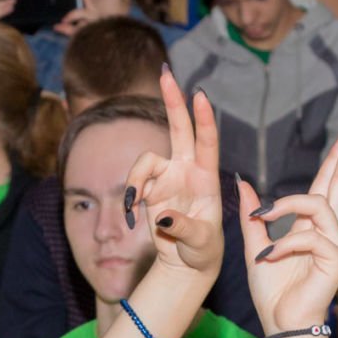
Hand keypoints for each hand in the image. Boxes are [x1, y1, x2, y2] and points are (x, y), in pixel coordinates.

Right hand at [122, 68, 224, 281]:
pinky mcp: (150, 189)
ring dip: (136, 178)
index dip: (204, 119)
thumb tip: (161, 217)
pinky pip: (134, 182)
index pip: (207, 143)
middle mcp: (187, 172)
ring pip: (145, 161)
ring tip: (134, 204)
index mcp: (207, 179)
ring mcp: (167, 178)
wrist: (186, 264)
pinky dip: (129, 196)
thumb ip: (183, 228)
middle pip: (179, 129)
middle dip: (173, 101)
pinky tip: (131, 214)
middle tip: (166, 73)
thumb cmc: (202, 252)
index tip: (200, 95)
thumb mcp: (200, 242)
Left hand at [239, 112, 337, 333]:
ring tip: (262, 222)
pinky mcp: (337, 260)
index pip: (326, 184)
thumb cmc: (272, 294)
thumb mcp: (255, 247)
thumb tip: (244, 183)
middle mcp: (328, 232)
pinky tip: (270, 257)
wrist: (280, 325)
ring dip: (285, 208)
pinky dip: (284, 244)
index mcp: (311, 227)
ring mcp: (336, 245)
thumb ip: (254, 217)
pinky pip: (309, 235)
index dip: (336, 158)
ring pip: (316, 203)